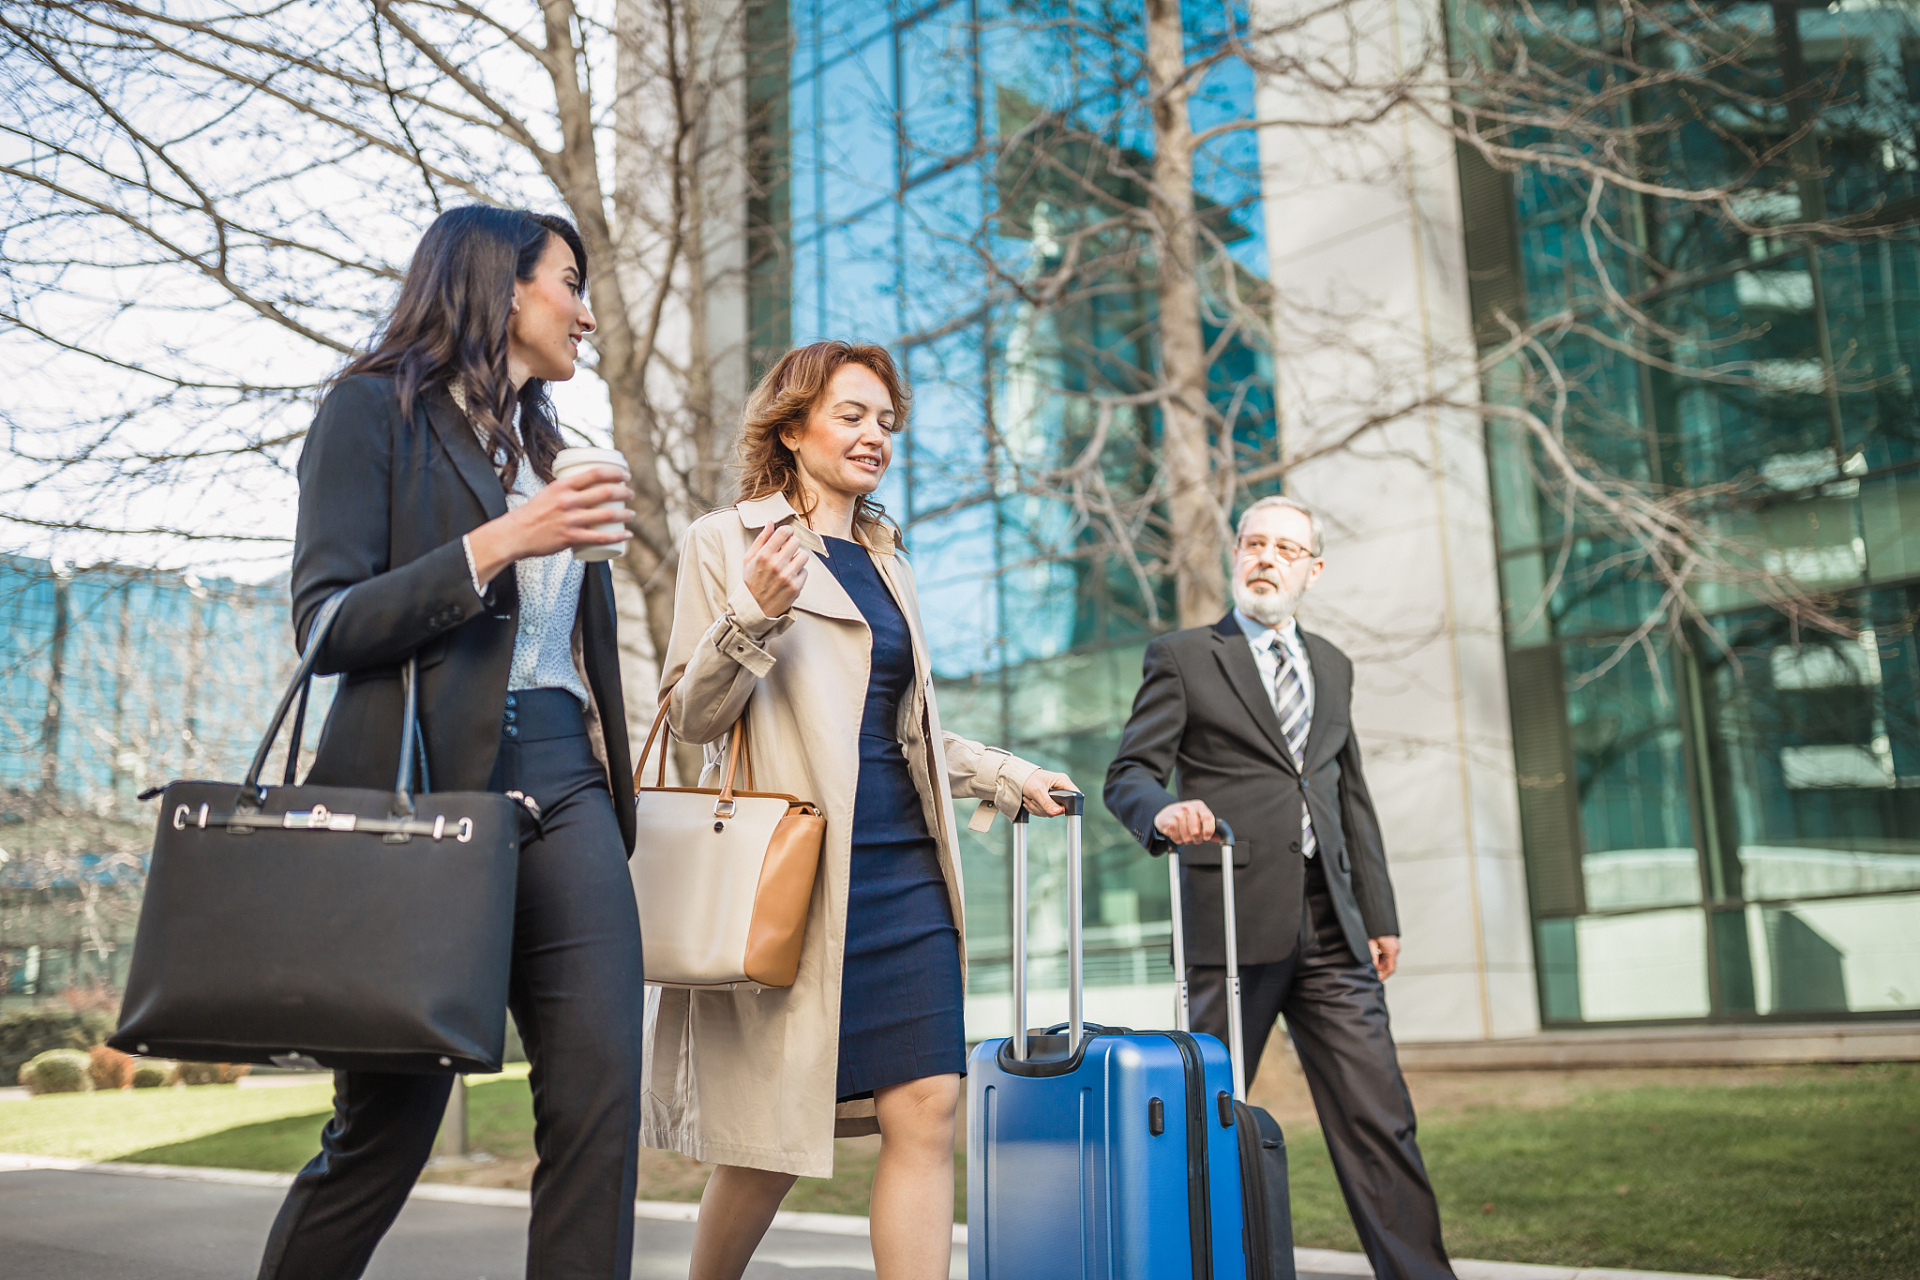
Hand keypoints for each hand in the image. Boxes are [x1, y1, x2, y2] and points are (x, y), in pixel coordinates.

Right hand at [466, 465, 632, 585]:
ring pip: (607, 514)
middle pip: (605, 492)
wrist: (515, 534)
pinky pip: (601, 537)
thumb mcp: (548, 493)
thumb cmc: (531, 514)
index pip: (595, 473)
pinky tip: (627, 534)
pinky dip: (618, 536)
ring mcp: (571, 520)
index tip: (625, 475)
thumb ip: (566, 489)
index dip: (615, 473)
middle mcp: (568, 501)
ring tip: (631, 514)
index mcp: (562, 486)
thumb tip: (585, 485)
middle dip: (624, 492)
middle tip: (630, 494)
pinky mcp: (571, 538)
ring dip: (625, 514)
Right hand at [743, 522, 807, 618]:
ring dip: (797, 559)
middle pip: (796, 542)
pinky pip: (805, 572)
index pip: (784, 532)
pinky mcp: (795, 587)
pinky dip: (799, 574)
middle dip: (792, 545)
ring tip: (788, 565)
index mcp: (764, 555)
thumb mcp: (749, 559)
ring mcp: (787, 577)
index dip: (787, 531)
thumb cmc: (751, 582)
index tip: (786, 535)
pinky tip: (789, 578)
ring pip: (804, 556)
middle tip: (786, 552)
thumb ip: (761, 539)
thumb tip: (770, 522)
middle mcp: (776, 565)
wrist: (754, 609)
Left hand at [1020, 770, 1078, 815]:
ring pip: (1052, 812)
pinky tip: (1031, 801)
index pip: (1075, 796)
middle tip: (1035, 800)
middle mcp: (1061, 788)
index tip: (1057, 809)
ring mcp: (1055, 796)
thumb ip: (1047, 803)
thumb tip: (1058, 812)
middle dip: (1046, 808)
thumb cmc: (1028, 778)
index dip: (1069, 805)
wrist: (1016, 778)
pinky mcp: (1049, 801)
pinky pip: (1046, 812)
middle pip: (1061, 808)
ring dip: (1039, 809)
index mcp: (1063, 781)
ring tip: (1031, 798)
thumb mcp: (1037, 791)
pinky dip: (1036, 809)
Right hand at [1153, 799, 1215, 844]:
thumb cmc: (1188, 817)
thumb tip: (1219, 838)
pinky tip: (1179, 835)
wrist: (1167, 812)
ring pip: (1187, 836)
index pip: (1207, 817)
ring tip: (1187, 836)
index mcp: (1199, 806)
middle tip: (1197, 839)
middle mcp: (1188, 808)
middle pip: (1196, 831)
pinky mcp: (1169, 822)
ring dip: (1188, 841)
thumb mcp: (1199, 818)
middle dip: (1198, 839)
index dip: (1209, 830)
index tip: (1207, 837)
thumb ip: (1209, 828)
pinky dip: (1179, 840)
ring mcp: (1177, 814)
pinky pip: (1177, 838)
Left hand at [1368, 935, 1399, 980]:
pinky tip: (1376, 954)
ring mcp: (1394, 948)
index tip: (1379, 978)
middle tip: (1373, 968)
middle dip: (1381, 969)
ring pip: (1388, 961)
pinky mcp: (1392, 946)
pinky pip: (1387, 956)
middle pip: (1389, 965)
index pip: (1391, 968)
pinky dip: (1381, 958)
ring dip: (1380, 963)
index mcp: (1392, 951)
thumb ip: (1373, 957)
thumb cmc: (1377, 931)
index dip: (1385, 975)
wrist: (1379, 922)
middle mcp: (1395, 950)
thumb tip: (1373, 966)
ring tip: (1373, 958)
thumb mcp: (1372, 945)